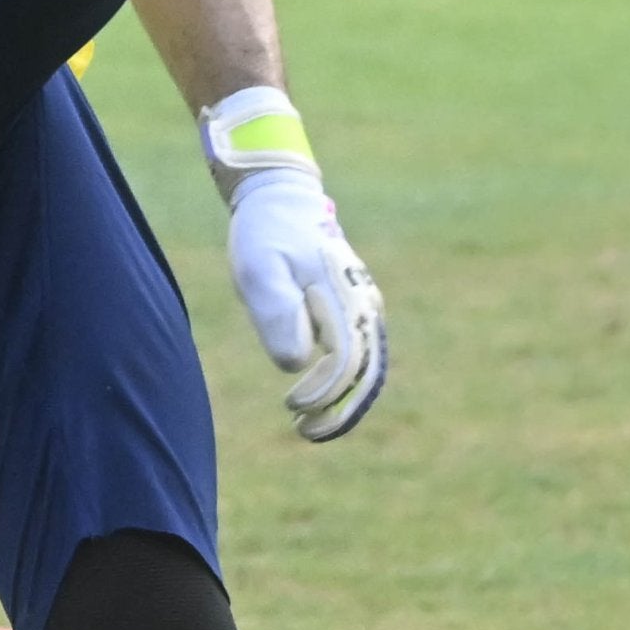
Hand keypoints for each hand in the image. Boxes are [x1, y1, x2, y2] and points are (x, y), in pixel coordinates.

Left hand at [202, 90, 385, 439]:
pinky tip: (321, 393)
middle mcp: (364, 304)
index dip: (323, 393)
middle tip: (307, 433)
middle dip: (341, 410)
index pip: (346, 363)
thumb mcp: (259, 270)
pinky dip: (347, 380)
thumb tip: (297, 362)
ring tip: (311, 425)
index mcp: (344, 298)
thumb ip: (278, 313)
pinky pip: (363, 351)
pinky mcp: (356, 304)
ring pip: (369, 364)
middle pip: (367, 371)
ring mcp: (364, 304)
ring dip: (346, 400)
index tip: (290, 404)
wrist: (281, 196)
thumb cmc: (265, 234)